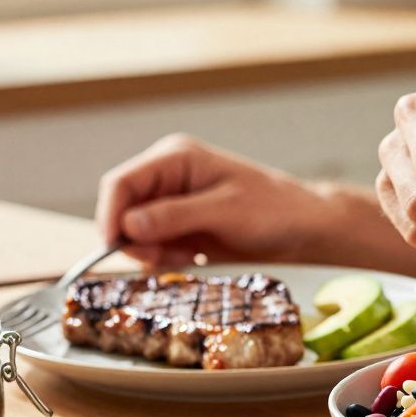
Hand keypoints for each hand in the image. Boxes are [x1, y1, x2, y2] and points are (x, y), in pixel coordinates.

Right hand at [96, 134, 325, 265]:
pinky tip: (194, 258)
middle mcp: (168, 178)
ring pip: (135, 233)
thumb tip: (129, 224)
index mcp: (176, 158)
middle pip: (122, 210)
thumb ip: (176, 216)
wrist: (304, 230)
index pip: (121, 183)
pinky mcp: (181, 228)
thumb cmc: (274, 210)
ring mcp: (173, 204)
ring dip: (153, 252)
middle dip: (135, 240)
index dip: (111, 215)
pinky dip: (166, 259)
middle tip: (162, 258)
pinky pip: (153, 247)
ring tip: (189, 255)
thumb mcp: (225, 212)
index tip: (115, 247)